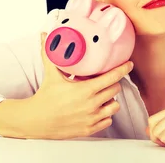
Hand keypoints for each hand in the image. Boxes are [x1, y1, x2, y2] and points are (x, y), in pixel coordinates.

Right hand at [0, 28, 133, 139]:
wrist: (35, 120)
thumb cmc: (45, 96)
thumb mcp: (50, 74)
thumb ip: (49, 53)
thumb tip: (44, 34)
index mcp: (85, 90)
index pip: (112, 77)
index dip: (123, 69)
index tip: (129, 64)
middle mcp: (92, 105)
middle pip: (115, 90)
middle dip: (112, 83)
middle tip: (105, 79)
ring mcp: (92, 118)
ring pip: (115, 106)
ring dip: (111, 99)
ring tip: (101, 94)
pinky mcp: (89, 129)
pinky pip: (108, 120)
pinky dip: (105, 113)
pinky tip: (96, 108)